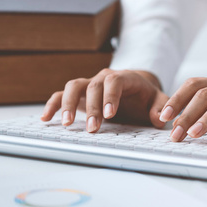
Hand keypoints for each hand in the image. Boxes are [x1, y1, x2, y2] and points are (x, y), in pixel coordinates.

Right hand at [41, 69, 168, 131]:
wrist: (135, 88)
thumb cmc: (146, 96)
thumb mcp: (158, 100)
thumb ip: (161, 107)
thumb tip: (160, 118)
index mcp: (124, 78)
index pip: (114, 81)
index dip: (110, 96)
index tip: (110, 114)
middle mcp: (103, 78)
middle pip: (93, 86)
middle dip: (91, 108)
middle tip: (93, 129)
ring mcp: (89, 84)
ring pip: (73, 86)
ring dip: (68, 104)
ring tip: (67, 124)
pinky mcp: (79, 94)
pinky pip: (61, 94)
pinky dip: (53, 104)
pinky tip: (46, 118)